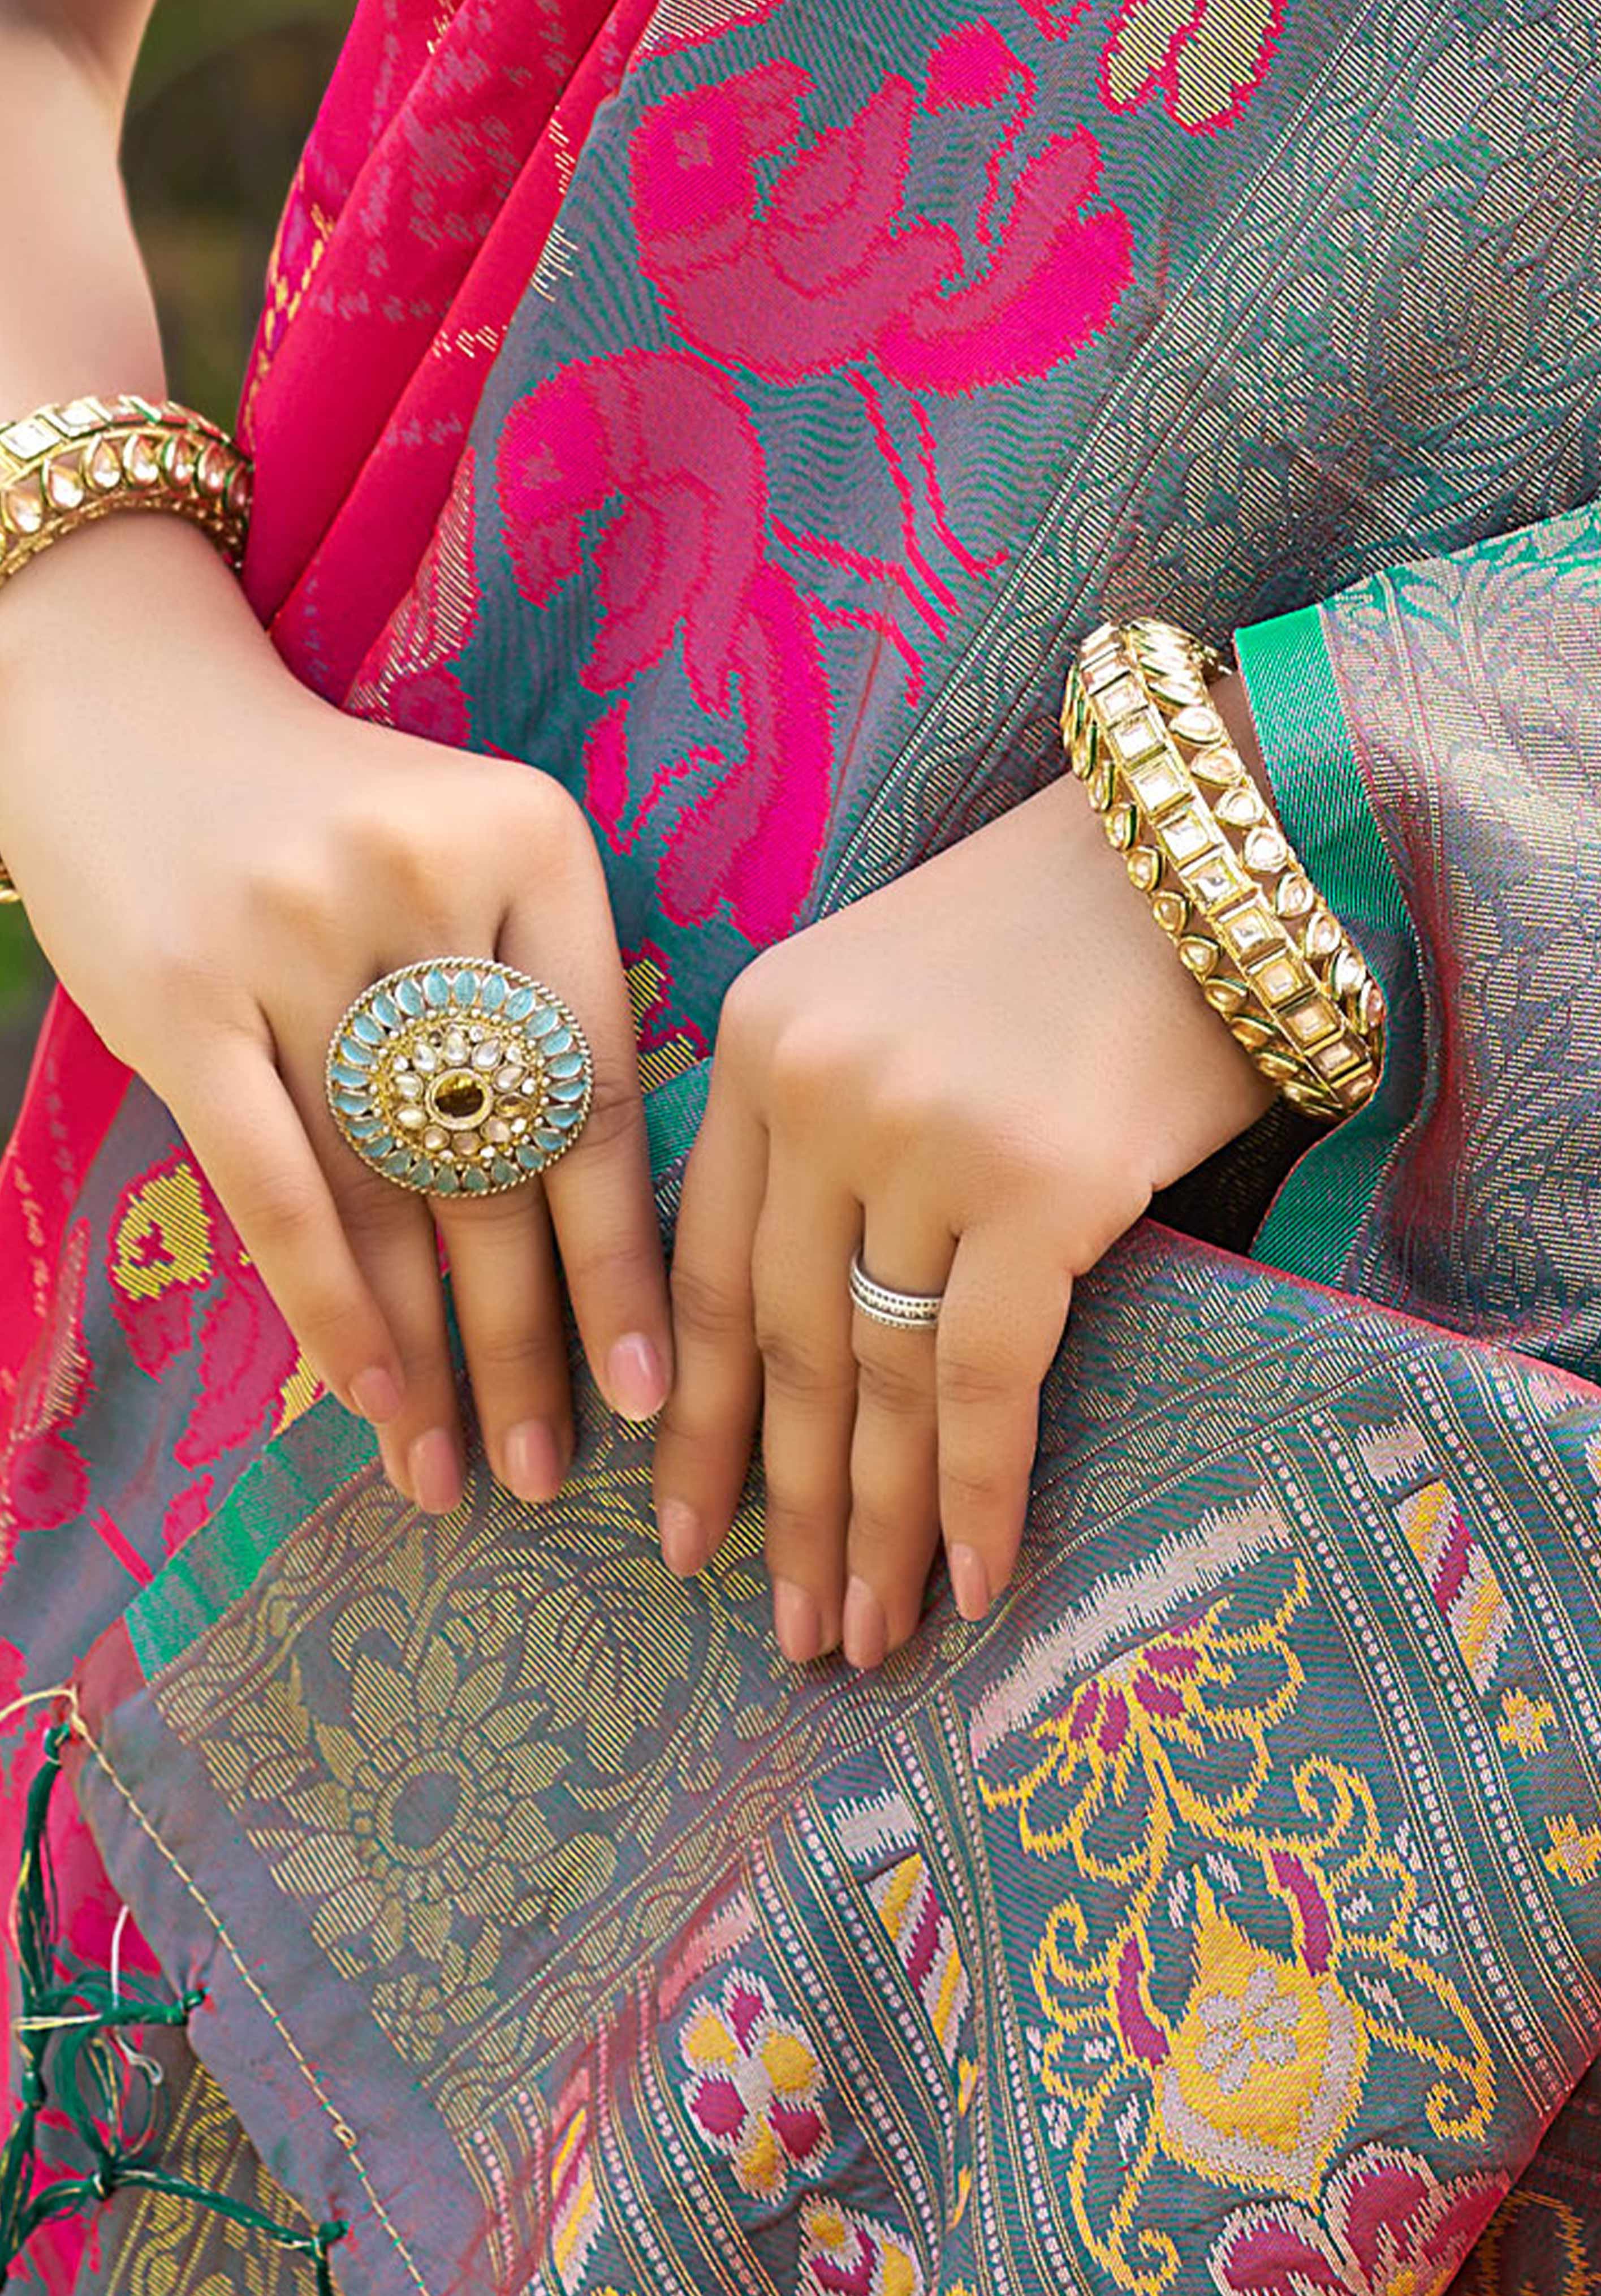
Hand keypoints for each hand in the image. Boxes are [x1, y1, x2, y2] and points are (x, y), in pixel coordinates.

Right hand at [0, 519, 670, 1508]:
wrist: (127, 700)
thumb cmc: (335, 822)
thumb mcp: (474, 865)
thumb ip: (542, 1011)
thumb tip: (606, 1249)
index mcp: (535, 845)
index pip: (598, 1096)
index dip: (629, 1263)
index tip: (656, 1391)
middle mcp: (425, 881)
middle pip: (503, 1167)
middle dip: (531, 1341)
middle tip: (550, 1472)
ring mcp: (295, 933)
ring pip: (387, 1199)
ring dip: (427, 1355)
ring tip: (451, 1472)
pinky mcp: (181, 991)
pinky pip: (275, 1190)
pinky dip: (327, 1307)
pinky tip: (368, 1398)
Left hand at [652, 703, 1274, 1668]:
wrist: (1234, 845)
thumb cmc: (1077, 936)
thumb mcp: (901, 1001)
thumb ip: (830, 1132)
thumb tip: (817, 1333)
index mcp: (763, 1040)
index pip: (702, 1269)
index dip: (691, 1420)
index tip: (679, 1533)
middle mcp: (819, 1086)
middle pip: (782, 1345)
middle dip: (786, 1508)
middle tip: (788, 1634)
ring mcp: (925, 1135)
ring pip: (878, 1379)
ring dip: (877, 1529)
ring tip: (866, 1639)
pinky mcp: (1041, 1182)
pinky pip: (984, 1379)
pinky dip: (978, 1494)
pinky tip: (977, 1582)